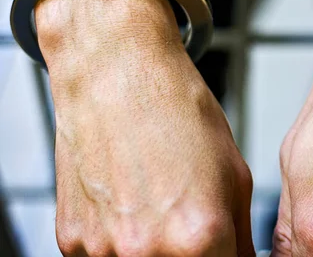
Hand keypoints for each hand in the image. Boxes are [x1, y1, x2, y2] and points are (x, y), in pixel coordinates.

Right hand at [37, 0, 254, 255]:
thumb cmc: (179, 113)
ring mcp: (104, 249)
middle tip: (189, 223)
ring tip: (158, 205)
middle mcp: (148, 252)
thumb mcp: (234, 174)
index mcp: (200, 236)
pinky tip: (129, 202)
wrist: (117, 75)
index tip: (220, 247)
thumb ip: (239, 236)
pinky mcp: (72, 240)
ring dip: (156, 251)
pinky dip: (121, 242)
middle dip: (195, 255)